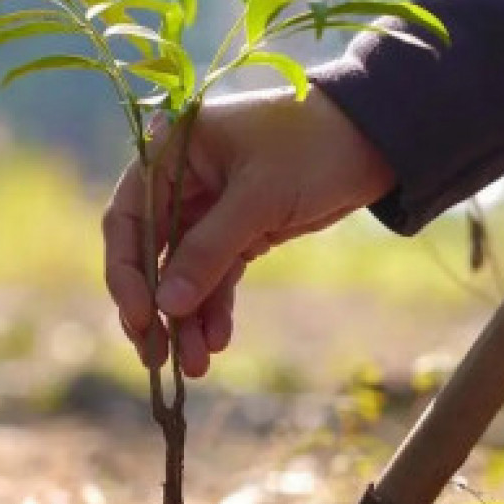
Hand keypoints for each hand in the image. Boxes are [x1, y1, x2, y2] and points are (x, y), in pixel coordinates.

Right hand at [102, 85, 394, 376]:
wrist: (376, 139)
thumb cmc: (312, 147)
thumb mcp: (259, 197)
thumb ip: (209, 250)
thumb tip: (166, 306)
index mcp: (172, 152)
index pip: (129, 218)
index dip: (127, 272)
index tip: (142, 317)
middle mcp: (183, 181)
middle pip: (151, 253)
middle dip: (156, 306)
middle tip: (156, 357)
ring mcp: (210, 209)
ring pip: (184, 273)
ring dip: (187, 319)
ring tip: (196, 364)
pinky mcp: (241, 231)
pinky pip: (217, 276)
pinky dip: (215, 308)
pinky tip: (218, 341)